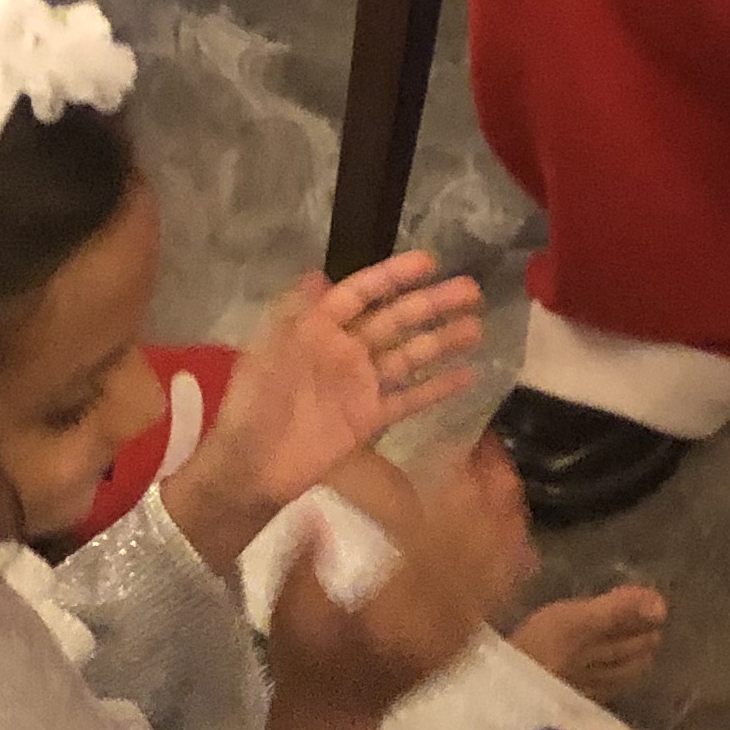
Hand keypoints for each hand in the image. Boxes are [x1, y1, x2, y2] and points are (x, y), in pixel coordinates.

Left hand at [166, 254, 483, 567]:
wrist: (251, 467)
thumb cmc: (254, 404)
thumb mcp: (266, 353)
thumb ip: (293, 314)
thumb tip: (316, 273)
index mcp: (318, 329)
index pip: (361, 294)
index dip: (393, 277)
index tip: (430, 263)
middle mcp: (346, 351)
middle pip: (396, 321)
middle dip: (432, 305)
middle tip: (472, 290)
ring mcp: (361, 385)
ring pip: (409, 356)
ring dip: (442, 342)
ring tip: (477, 329)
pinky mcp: (371, 418)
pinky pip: (409, 398)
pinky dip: (438, 388)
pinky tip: (468, 376)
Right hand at [265, 436, 530, 729]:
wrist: (338, 715)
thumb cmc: (307, 661)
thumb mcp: (290, 614)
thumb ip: (304, 564)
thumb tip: (318, 515)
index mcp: (396, 614)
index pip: (431, 542)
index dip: (448, 492)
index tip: (451, 450)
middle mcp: (441, 620)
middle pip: (481, 543)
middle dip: (488, 488)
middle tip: (485, 441)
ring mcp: (463, 627)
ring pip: (501, 558)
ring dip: (505, 509)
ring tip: (499, 463)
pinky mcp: (472, 630)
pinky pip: (505, 583)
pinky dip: (514, 543)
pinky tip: (513, 510)